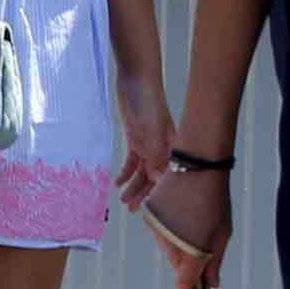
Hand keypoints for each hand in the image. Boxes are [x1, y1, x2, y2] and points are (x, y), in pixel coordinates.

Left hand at [114, 74, 175, 204]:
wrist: (136, 78)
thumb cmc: (148, 100)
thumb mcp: (149, 128)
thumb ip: (154, 153)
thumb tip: (157, 179)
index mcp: (172, 146)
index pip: (169, 175)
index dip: (161, 193)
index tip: (151, 209)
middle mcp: (163, 147)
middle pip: (156, 176)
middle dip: (145, 194)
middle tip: (133, 210)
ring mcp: (150, 143)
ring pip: (143, 171)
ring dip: (134, 185)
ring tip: (124, 200)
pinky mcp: (137, 137)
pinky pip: (133, 160)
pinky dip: (126, 171)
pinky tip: (117, 182)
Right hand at [144, 166, 230, 287]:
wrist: (196, 166)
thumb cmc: (214, 200)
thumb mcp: (222, 234)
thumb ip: (214, 262)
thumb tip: (211, 285)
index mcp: (190, 250)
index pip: (185, 282)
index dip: (194, 277)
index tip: (203, 272)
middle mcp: (168, 243)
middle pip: (176, 261)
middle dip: (188, 255)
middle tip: (202, 234)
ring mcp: (155, 228)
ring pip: (166, 245)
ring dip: (177, 239)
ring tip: (192, 218)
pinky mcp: (148, 214)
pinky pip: (158, 229)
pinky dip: (167, 225)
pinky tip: (180, 209)